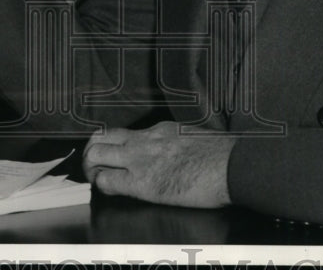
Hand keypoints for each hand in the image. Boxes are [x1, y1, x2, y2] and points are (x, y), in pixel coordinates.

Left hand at [82, 122, 235, 208]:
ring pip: (97, 154)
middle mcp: (145, 140)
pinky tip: (109, 191)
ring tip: (95, 177)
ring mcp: (141, 159)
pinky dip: (102, 186)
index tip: (113, 155)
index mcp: (160, 130)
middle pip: (102, 137)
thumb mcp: (194, 138)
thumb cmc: (221, 156)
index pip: (125, 133)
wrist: (231, 166)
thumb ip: (177, 143)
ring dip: (91, 167)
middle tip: (95, 165)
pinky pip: (108, 181)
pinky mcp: (142, 183)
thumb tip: (175, 153)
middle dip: (93, 151)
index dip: (113, 145)